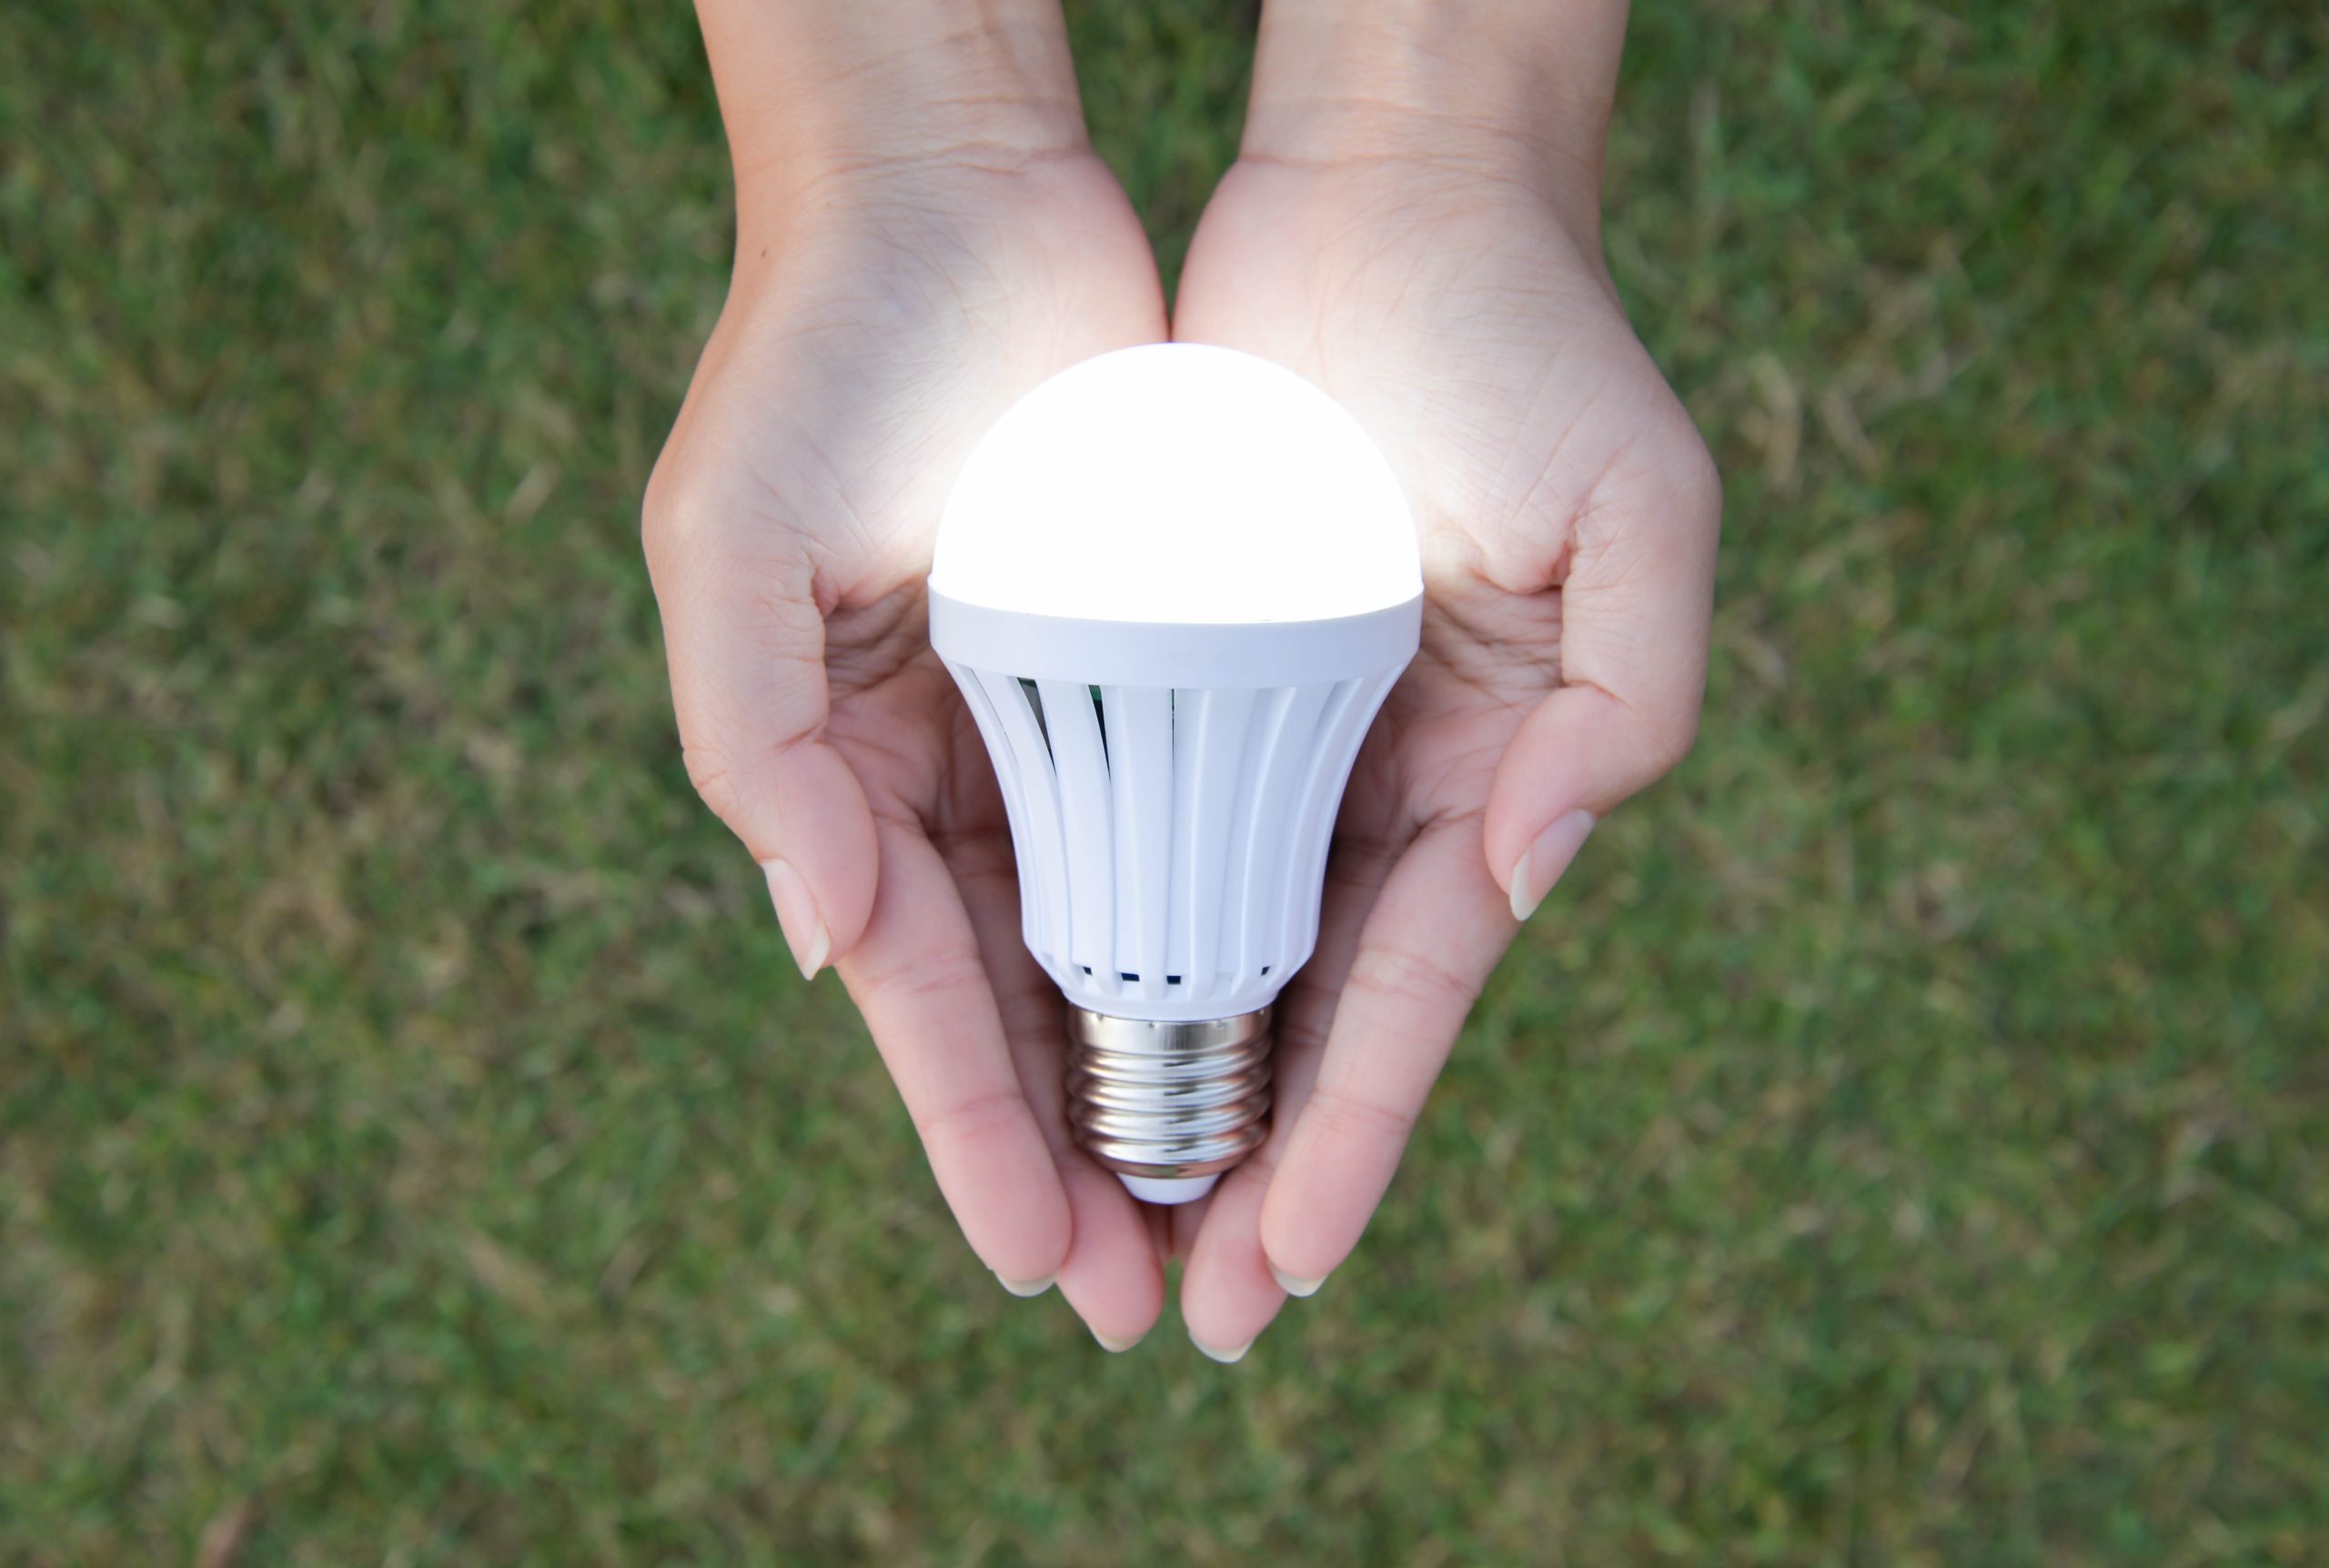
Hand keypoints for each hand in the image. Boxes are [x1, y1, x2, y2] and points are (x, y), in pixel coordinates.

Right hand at [643, 4, 1170, 1346]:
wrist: (954, 187)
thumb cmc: (825, 354)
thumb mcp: (731, 544)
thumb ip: (753, 749)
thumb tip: (822, 945)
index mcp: (839, 770)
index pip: (919, 998)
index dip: (976, 1136)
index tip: (1044, 1265)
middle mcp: (946, 770)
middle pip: (1022, 1006)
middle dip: (1078, 1155)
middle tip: (1150, 1301)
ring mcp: (1053, 722)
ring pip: (1117, 943)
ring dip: (1164, 1081)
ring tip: (1225, 1219)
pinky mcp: (1151, 658)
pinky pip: (1194, 821)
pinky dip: (1223, 933)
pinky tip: (1275, 1029)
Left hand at [1166, 4, 1720, 1355]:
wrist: (1387, 192)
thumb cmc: (1525, 338)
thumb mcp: (1641, 511)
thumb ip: (1631, 700)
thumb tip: (1525, 866)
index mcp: (1495, 767)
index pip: (1409, 989)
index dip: (1354, 1130)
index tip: (1289, 1259)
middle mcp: (1385, 776)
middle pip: (1306, 1010)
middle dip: (1252, 1163)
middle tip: (1182, 1312)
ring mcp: (1282, 730)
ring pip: (1212, 949)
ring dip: (1164, 1090)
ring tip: (1101, 1228)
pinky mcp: (1185, 665)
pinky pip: (1136, 825)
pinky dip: (1103, 940)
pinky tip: (1049, 1040)